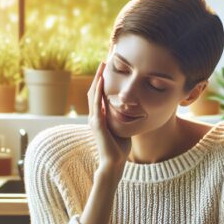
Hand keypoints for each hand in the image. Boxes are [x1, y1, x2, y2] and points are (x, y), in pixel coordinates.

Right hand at [87, 61, 130, 177]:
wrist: (114, 163)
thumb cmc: (119, 148)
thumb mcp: (122, 128)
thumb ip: (122, 118)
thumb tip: (130, 110)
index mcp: (100, 117)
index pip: (99, 95)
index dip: (102, 81)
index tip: (108, 69)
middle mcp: (94, 116)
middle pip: (94, 91)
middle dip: (99, 75)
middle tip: (104, 61)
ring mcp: (94, 119)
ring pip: (93, 94)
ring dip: (97, 79)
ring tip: (101, 66)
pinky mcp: (97, 124)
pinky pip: (96, 104)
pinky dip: (98, 92)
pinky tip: (100, 81)